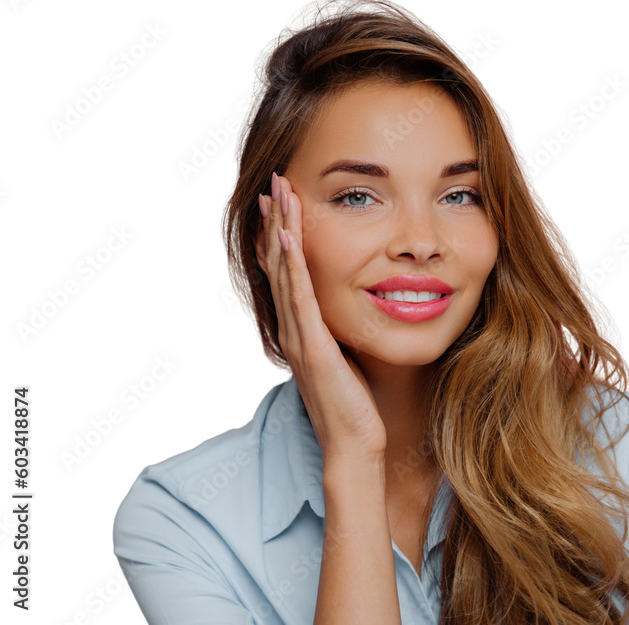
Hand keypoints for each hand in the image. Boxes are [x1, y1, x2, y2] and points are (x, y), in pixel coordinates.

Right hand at [257, 172, 386, 464]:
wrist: (355, 445)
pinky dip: (291, 262)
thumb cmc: (356, 405)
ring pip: (285, 272)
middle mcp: (293, 328)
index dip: (282, 235)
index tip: (283, 201)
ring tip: (277, 194)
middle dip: (275, 221)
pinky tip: (286, 235)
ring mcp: (299, 336)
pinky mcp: (312, 345)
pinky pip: (299, 295)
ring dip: (279, 230)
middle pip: (279, 264)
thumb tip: (356, 307)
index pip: (288, 272)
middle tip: (272, 182)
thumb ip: (343, 331)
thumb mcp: (348, 355)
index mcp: (302, 329)